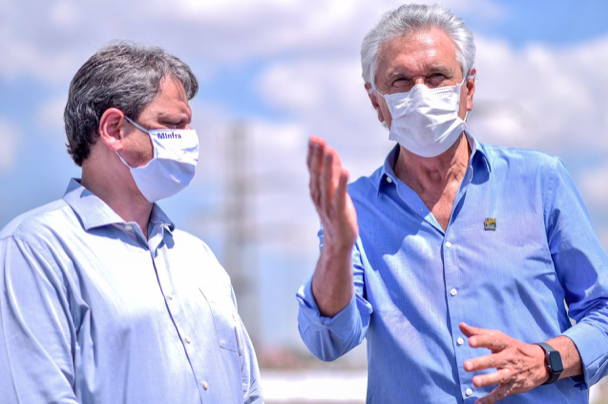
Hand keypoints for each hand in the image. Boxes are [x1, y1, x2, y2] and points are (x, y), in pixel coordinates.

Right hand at [307, 136, 357, 251]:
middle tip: (318, 140)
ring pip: (326, 182)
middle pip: (317, 172)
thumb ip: (332, 172)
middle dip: (317, 155)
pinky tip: (345, 171)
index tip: (314, 138)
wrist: (337, 240)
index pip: (312, 168)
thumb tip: (331, 152)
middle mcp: (318, 195)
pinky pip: (340, 195)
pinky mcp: (339, 212)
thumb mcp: (332, 190)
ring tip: (329, 150)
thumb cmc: (335, 212)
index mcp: (315, 189)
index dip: (313, 153)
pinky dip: (341, 183)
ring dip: (327, 166)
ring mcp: (327, 204)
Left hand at [460, 322, 547, 403]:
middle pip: (494, 360)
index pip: (492, 340)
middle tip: (466, 365)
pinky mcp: (512, 386)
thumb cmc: (512, 347)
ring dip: (487, 380)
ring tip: (475, 382)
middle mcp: (508, 358)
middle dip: (480, 363)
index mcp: (504, 344)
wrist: (540, 363)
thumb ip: (478, 333)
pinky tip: (478, 403)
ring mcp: (511, 373)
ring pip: (499, 377)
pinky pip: (501, 393)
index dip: (481, 340)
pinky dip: (490, 399)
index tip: (470, 341)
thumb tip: (461, 325)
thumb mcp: (499, 337)